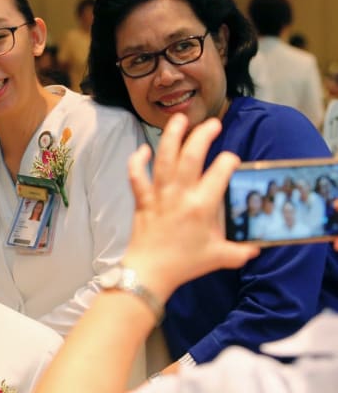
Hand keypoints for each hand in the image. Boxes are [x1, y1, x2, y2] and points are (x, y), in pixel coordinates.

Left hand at [122, 114, 258, 296]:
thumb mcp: (220, 257)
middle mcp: (180, 195)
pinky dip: (137, 161)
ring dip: (171, 136)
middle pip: (191, 157)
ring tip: (179, 119)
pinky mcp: (142, 200)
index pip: (219, 173)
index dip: (228, 161)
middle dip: (203, 136)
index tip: (232, 159)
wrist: (150, 273)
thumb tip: (256, 247)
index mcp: (202, 206)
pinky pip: (136, 176)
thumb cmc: (185, 264)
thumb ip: (241, 250)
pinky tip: (144, 149)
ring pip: (164, 159)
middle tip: (213, 123)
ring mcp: (159, 195)